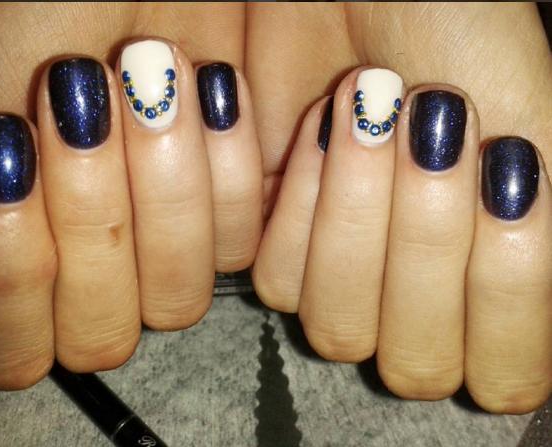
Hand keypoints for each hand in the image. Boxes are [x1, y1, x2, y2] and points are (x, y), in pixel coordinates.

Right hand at [0, 14, 262, 395]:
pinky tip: (211, 81)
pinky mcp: (234, 218)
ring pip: (176, 299)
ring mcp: (167, 251)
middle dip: (92, 213)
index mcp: (22, 259)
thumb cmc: (44, 9)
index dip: (5, 268)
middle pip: (103, 331)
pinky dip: (224, 163)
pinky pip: (240, 244)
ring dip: (162, 187)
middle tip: (80, 91)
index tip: (3, 143)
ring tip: (150, 70)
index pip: (12, 346)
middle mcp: (95, 269)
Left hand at [253, 67, 551, 413]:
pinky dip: (300, 201)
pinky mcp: (280, 245)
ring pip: (337, 329)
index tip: (511, 179)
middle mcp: (416, 295)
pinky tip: (319, 123)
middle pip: (413, 363)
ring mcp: (344, 278)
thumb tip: (532, 295)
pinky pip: (275, 282)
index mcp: (489, 282)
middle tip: (438, 126)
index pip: (501, 373)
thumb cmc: (456, 37)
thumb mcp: (535, 125)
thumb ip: (541, 231)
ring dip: (358, 218)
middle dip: (426, 243)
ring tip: (370, 109)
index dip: (505, 298)